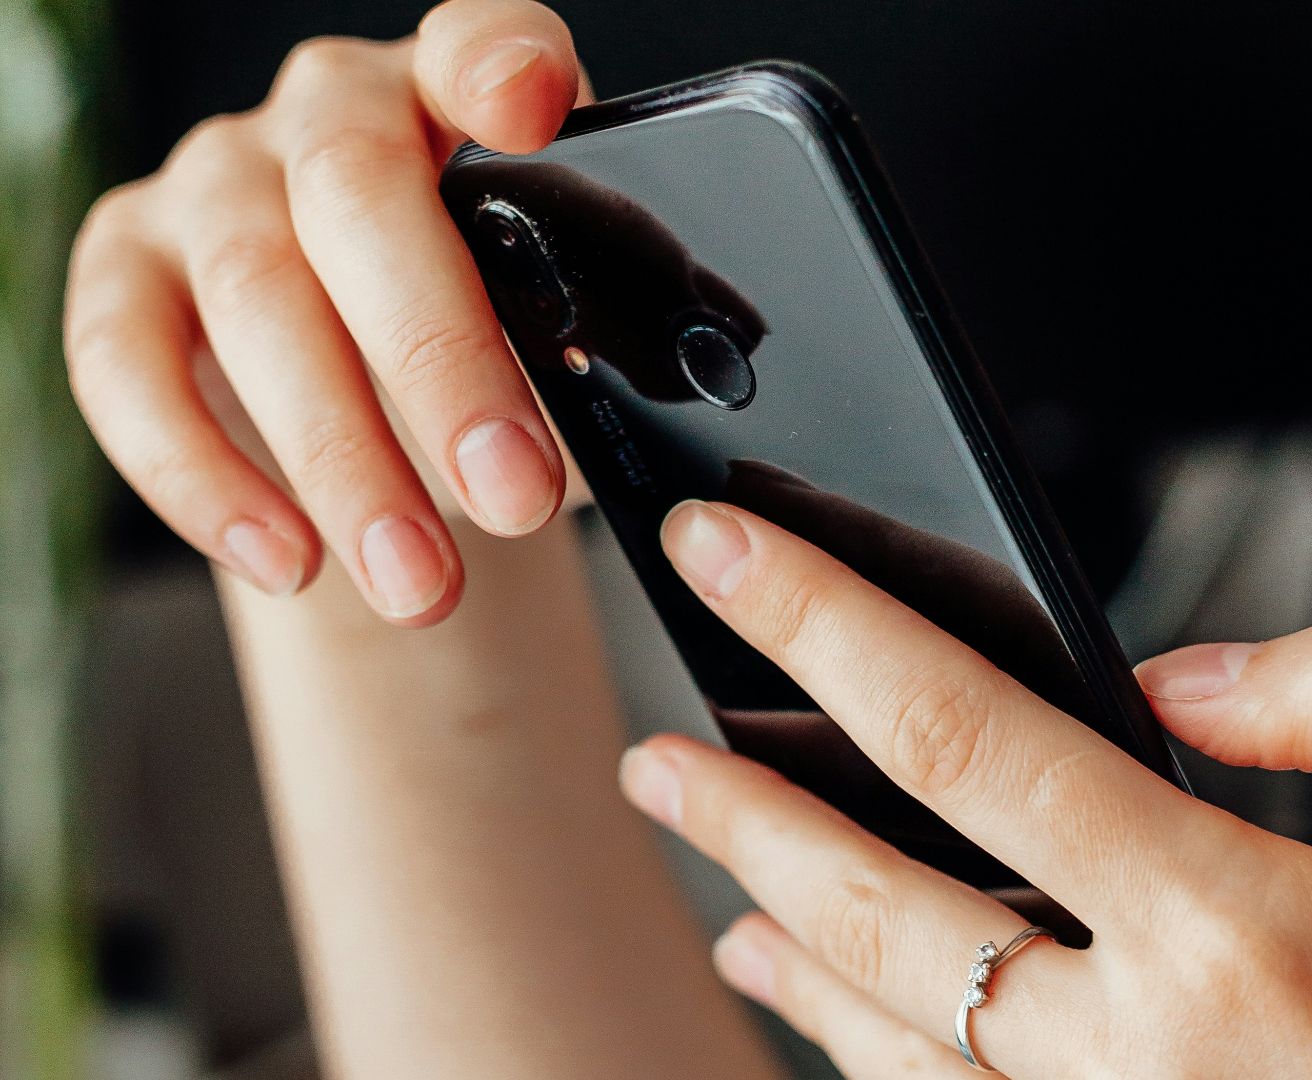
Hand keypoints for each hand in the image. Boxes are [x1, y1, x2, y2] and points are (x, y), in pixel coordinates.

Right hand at [65, 0, 585, 623]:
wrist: (387, 401)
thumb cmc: (498, 345)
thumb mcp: (567, 329)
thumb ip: (601, 335)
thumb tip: (661, 406)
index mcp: (459, 98)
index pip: (480, 48)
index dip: (498, 67)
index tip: (530, 110)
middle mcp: (330, 113)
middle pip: (359, 201)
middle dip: (440, 363)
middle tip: (514, 498)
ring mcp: (215, 182)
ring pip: (256, 298)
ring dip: (342, 458)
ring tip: (421, 584)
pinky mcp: (124, 268)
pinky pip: (126, 365)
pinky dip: (204, 478)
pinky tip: (289, 561)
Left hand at [620, 501, 1311, 1078]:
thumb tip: (1187, 672)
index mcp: (1239, 932)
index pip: (974, 740)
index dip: (832, 628)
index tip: (733, 559)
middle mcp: (1145, 1053)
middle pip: (884, 903)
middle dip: (750, 803)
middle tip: (656, 742)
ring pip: (894, 1029)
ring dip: (781, 930)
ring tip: (709, 860)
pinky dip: (855, 1051)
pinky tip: (816, 1007)